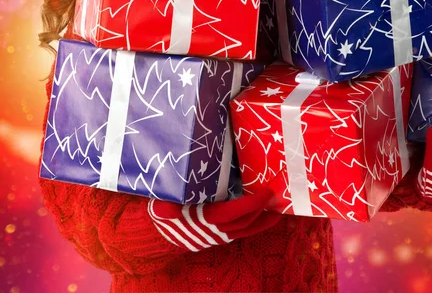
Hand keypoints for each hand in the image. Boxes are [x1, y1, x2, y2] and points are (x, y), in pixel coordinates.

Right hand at [148, 188, 280, 251]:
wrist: (156, 232)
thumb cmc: (160, 210)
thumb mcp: (158, 205)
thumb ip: (163, 207)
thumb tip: (167, 209)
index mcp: (202, 220)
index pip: (231, 213)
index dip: (250, 204)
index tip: (265, 193)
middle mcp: (211, 232)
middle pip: (242, 223)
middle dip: (261, 211)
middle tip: (276, 197)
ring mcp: (215, 237)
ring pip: (243, 231)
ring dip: (261, 222)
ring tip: (276, 212)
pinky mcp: (216, 238)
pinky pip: (239, 233)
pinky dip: (252, 226)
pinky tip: (259, 218)